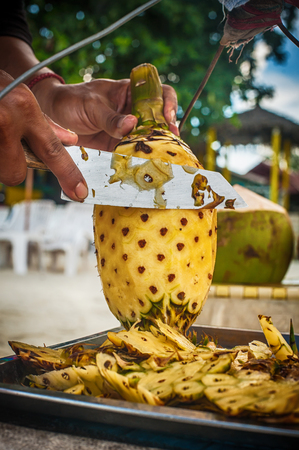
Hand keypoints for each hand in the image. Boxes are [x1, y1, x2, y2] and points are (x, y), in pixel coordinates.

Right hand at [0, 70, 87, 201]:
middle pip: (14, 173)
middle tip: (7, 148)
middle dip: (11, 168)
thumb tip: (70, 141)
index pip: (51, 150)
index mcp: (22, 108)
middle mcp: (4, 121)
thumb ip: (45, 122)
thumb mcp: (21, 94)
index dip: (68, 174)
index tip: (79, 192)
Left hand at [33, 78, 178, 150]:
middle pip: (159, 119)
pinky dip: (140, 159)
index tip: (167, 119)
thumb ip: (111, 117)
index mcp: (130, 92)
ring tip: (160, 156)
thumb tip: (132, 124)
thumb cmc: (72, 101)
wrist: (52, 116)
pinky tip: (144, 165)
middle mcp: (133, 111)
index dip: (169, 104)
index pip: (159, 93)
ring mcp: (128, 130)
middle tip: (169, 144)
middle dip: (167, 132)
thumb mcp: (91, 106)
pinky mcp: (119, 146)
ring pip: (150, 138)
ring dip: (156, 147)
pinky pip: (134, 153)